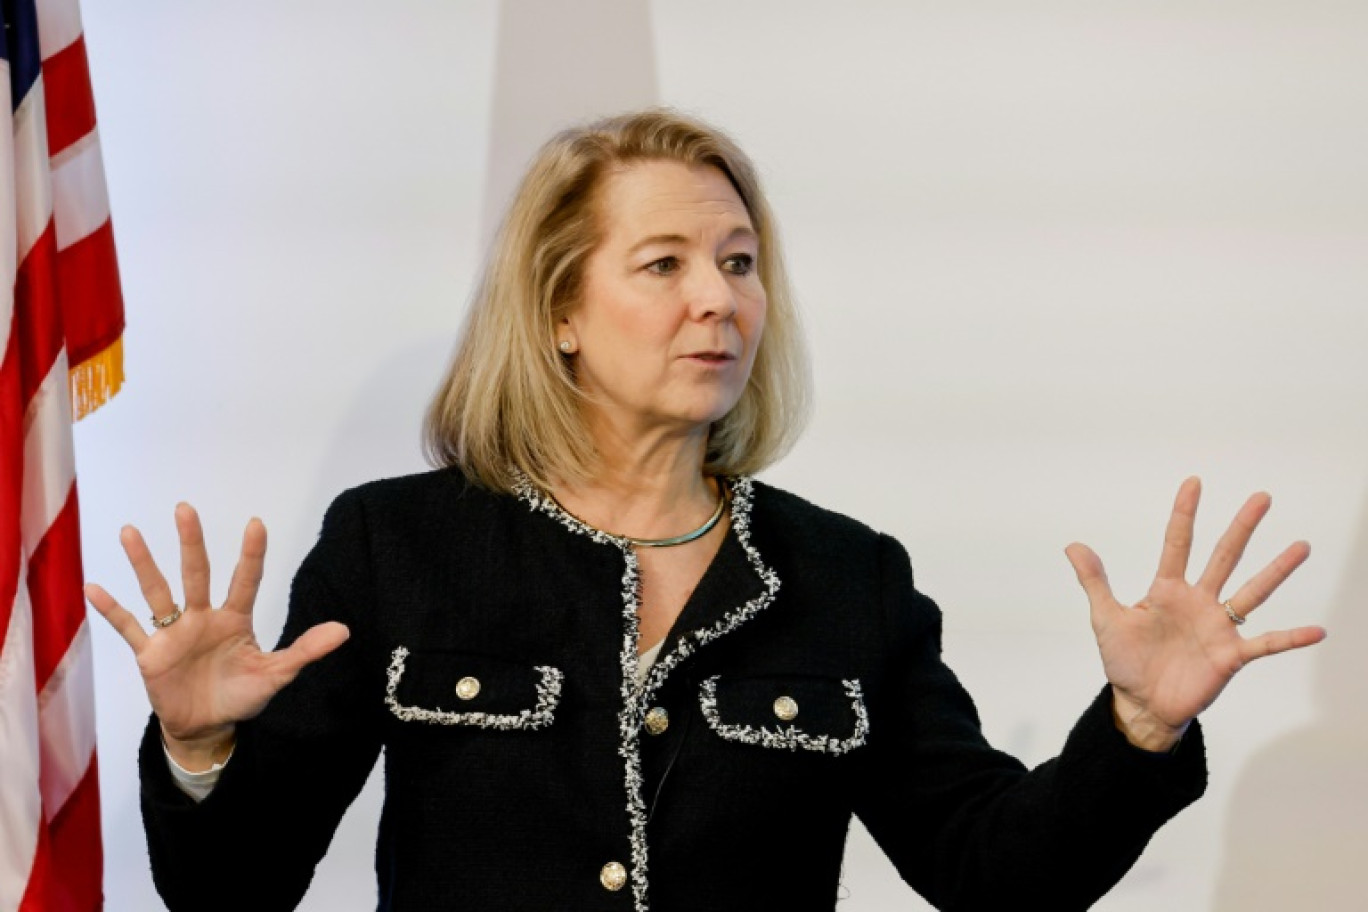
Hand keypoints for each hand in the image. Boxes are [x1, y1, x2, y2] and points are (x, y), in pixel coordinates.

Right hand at [86, 504, 348, 765]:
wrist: (207, 727)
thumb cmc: (242, 695)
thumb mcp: (276, 675)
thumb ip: (305, 651)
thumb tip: (344, 631)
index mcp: (236, 619)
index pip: (245, 580)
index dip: (251, 554)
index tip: (256, 523)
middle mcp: (203, 617)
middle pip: (197, 573)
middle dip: (192, 543)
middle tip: (185, 508)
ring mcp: (174, 633)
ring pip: (158, 591)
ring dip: (144, 563)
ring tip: (130, 532)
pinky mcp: (151, 654)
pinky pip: (129, 628)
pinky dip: (112, 610)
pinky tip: (94, 587)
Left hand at [1065, 478, 1325, 750]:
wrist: (1141, 704)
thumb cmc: (1125, 661)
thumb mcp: (1106, 618)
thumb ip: (1094, 581)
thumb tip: (1073, 545)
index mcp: (1167, 589)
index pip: (1178, 543)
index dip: (1184, 513)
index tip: (1193, 482)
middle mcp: (1198, 601)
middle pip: (1224, 556)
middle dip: (1241, 527)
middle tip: (1262, 497)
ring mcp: (1217, 627)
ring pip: (1252, 591)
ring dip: (1276, 570)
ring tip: (1301, 546)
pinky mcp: (1230, 656)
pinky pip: (1265, 644)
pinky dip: (1290, 638)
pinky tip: (1317, 630)